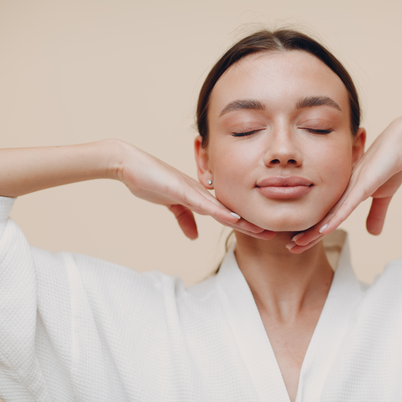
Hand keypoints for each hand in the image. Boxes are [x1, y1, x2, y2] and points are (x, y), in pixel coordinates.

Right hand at [118, 144, 274, 239]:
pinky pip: (203, 204)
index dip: (244, 223)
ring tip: (261, 230)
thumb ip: (184, 219)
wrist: (128, 164)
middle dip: (251, 223)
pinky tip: (234, 219)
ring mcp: (192, 190)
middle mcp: (201, 191)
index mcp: (200, 196)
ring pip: (222, 208)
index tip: (261, 232)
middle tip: (272, 233)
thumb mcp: (170, 205)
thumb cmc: (149, 180)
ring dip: (242, 221)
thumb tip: (194, 236)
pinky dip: (220, 212)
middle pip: (230, 211)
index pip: (226, 212)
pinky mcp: (181, 190)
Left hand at [288, 116, 401, 252]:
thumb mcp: (384, 195)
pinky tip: (322, 231)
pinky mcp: (363, 185)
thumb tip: (372, 233)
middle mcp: (343, 189)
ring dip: (314, 231)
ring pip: (329, 214)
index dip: (314, 230)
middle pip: (322, 216)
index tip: (300, 243)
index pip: (328, 215)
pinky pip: (346, 206)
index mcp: (346, 191)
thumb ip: (376, 213)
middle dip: (306, 234)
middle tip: (290, 248)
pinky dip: (334, 219)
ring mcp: (351, 187)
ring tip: (297, 244)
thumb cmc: (392, 163)